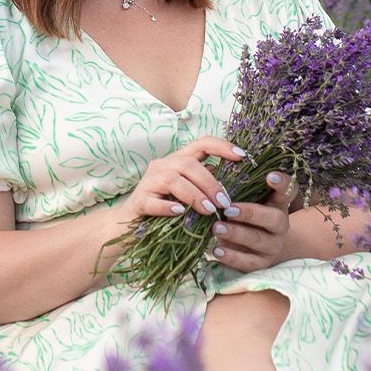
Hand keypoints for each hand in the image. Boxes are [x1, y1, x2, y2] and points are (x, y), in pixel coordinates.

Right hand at [117, 135, 247, 224]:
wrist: (128, 226)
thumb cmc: (164, 209)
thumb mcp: (188, 194)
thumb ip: (205, 186)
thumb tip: (233, 185)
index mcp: (177, 161)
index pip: (201, 143)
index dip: (222, 146)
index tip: (242, 156)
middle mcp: (162, 166)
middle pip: (188, 163)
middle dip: (210, 183)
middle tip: (224, 203)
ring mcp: (147, 183)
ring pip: (172, 179)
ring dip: (195, 194)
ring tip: (209, 211)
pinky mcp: (138, 203)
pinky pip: (152, 201)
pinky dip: (167, 206)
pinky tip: (180, 212)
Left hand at [205, 171, 295, 272]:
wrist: (258, 248)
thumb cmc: (246, 216)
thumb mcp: (245, 201)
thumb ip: (235, 187)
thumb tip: (208, 169)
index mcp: (278, 203)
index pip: (289, 191)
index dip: (283, 184)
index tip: (270, 176)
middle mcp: (280, 224)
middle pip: (274, 218)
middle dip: (250, 213)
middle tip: (227, 210)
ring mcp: (273, 246)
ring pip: (258, 240)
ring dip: (236, 234)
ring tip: (216, 228)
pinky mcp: (262, 264)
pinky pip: (248, 263)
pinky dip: (231, 257)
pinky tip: (216, 250)